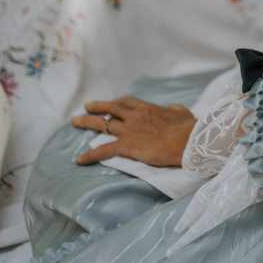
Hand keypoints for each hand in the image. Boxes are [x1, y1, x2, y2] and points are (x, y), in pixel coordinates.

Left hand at [72, 95, 195, 166]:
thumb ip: (173, 109)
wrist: (187, 139)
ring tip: (75, 121)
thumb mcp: (181, 112)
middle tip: (86, 107)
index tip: (111, 104)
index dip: (117, 103)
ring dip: (87, 122)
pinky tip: (79, 160)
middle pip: (111, 108)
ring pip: (103, 124)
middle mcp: (134, 116)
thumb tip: (172, 109)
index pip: (127, 102)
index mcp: (147, 108)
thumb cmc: (187, 127)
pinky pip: (104, 150)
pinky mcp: (127, 146)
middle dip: (97, 107)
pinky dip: (90, 155)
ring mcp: (129, 130)